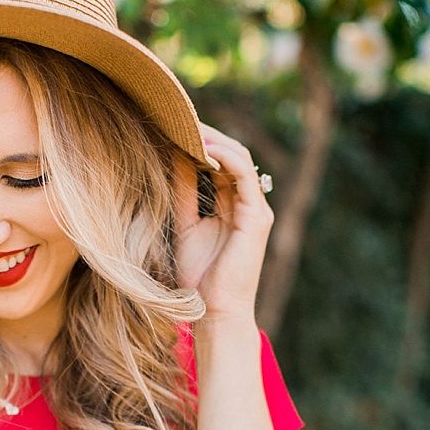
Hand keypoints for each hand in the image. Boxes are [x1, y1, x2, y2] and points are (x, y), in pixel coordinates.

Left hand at [170, 122, 273, 320]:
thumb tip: (173, 159)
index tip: (173, 127)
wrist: (215, 311)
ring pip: (240, 160)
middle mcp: (247, 204)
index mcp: (232, 206)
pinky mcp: (256, 218)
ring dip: (215, 140)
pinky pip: (244, 176)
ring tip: (189, 125)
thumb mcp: (185, 226)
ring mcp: (255, 210)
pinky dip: (226, 158)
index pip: (220, 164)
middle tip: (178, 117)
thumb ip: (184, 194)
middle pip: (231, 156)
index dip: (200, 144)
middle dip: (207, 135)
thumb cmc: (200, 278)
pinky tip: (204, 148)